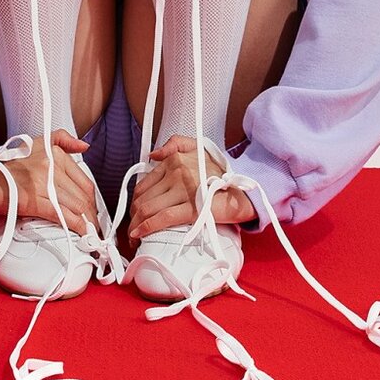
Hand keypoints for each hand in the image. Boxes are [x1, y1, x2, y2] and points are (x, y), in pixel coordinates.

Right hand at [0, 130, 99, 232]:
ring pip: (74, 206)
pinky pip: (61, 214)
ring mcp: (42, 183)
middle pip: (82, 196)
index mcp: (55, 154)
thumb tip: (84, 146)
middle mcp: (51, 166)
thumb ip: (62, 140)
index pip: (84, 181)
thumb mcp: (36, 143)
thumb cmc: (6, 165)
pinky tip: (80, 232)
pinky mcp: (32, 199)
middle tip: (94, 227)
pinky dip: (74, 225)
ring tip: (90, 233)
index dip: (93, 201)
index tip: (94, 212)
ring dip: (86, 223)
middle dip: (92, 215)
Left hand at [128, 135, 254, 241]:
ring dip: (137, 224)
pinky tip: (139, 234)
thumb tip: (153, 154)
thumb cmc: (224, 173)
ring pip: (149, 208)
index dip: (135, 201)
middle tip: (132, 228)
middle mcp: (177, 172)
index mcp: (175, 160)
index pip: (145, 183)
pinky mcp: (192, 207)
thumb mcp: (201, 148)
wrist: (246, 189)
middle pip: (143, 198)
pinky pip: (163, 218)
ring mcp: (184, 190)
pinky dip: (147, 227)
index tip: (135, 213)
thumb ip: (176, 144)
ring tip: (134, 236)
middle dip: (133, 216)